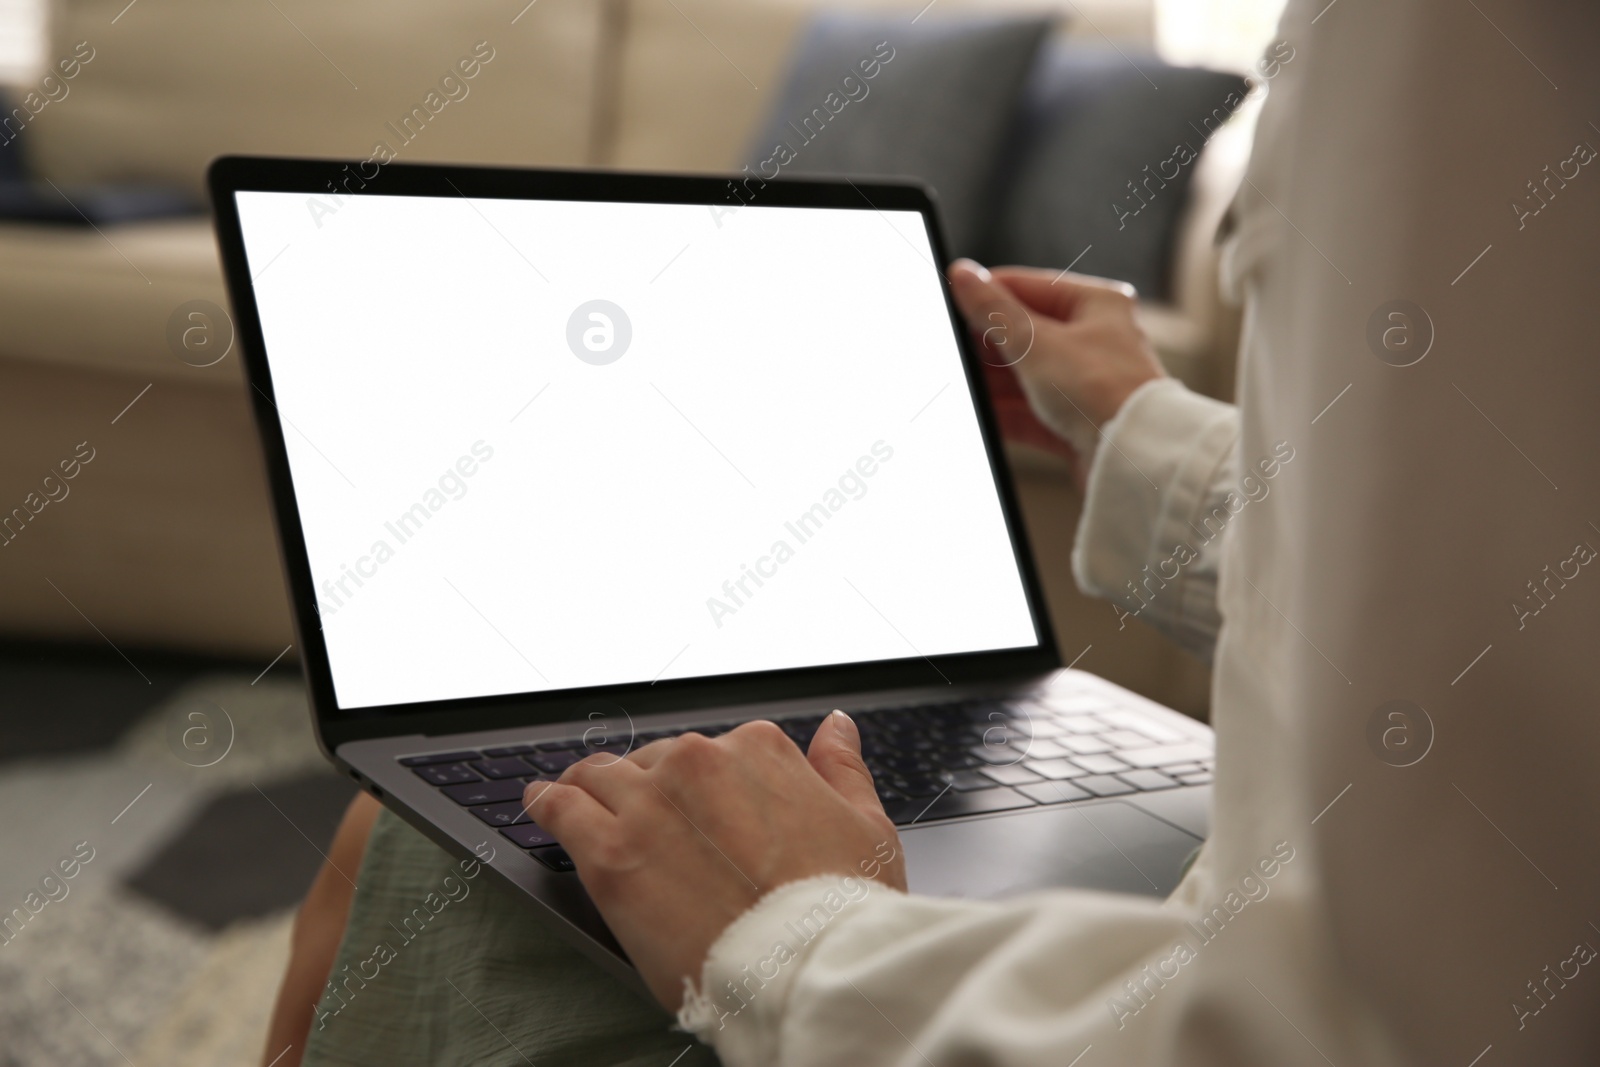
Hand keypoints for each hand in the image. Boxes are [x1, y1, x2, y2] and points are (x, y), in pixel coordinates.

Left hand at [524, 712, 906, 1009]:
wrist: (807, 968)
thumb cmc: (842, 906)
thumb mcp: (865, 825)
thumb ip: (841, 768)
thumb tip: (836, 728)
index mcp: (758, 750)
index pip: (712, 752)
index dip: (700, 783)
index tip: (693, 804)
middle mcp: (699, 762)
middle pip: (653, 763)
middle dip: (648, 789)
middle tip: (645, 822)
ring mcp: (649, 804)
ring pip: (599, 776)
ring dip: (586, 784)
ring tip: (570, 792)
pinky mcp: (610, 852)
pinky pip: (561, 808)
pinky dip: (546, 801)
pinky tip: (541, 802)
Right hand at [949, 259, 1165, 493]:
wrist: (1135, 460)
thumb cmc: (1104, 392)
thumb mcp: (1037, 343)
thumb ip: (994, 311)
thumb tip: (964, 274)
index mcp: (1096, 304)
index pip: (1028, 288)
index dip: (987, 295)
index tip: (951, 301)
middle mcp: (1095, 340)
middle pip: (1024, 334)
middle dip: (987, 347)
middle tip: (954, 352)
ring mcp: (1086, 384)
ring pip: (1025, 375)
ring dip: (992, 384)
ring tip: (962, 387)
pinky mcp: (1077, 422)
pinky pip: (1031, 411)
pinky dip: (1005, 413)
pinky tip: (980, 416)